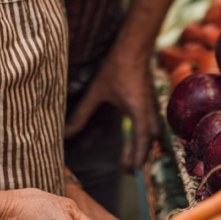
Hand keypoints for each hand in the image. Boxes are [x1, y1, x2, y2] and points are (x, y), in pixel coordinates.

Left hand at [65, 51, 159, 171]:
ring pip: (154, 132)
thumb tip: (66, 133)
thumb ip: (82, 114)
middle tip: (124, 167)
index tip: (133, 171)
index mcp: (138, 110)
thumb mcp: (96, 92)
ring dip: (143, 145)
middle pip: (152, 140)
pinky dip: (144, 135)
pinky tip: (133, 137)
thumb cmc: (116, 67)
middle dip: (141, 155)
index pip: (143, 140)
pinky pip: (151, 123)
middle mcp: (148, 110)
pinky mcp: (149, 100)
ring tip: (126, 155)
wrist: (133, 47)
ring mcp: (151, 105)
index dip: (139, 156)